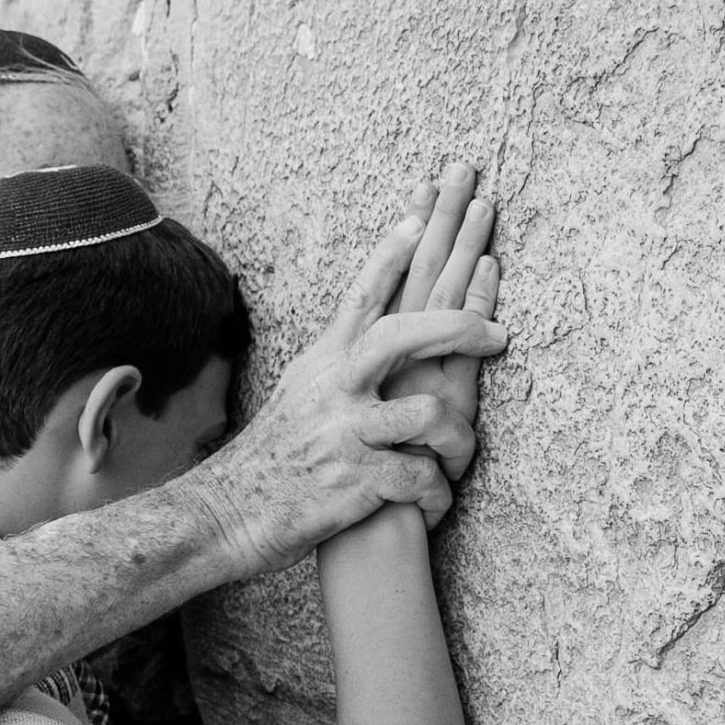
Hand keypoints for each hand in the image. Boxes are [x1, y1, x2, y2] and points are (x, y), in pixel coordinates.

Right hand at [185, 205, 509, 578]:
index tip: (422, 210)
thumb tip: (368, 337)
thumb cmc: (273, 458)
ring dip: (457, 441)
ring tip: (457, 459)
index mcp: (324, 363)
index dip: (393, 252)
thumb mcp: (300, 395)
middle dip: (457, 325)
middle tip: (497, 332)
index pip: (362, 295)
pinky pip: (421, 479)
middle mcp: (335, 388)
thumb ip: (337, 366)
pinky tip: (433, 506)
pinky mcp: (357, 481)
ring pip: (429, 413)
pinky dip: (436, 496)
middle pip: (402, 335)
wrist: (227, 514)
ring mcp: (347, 433)